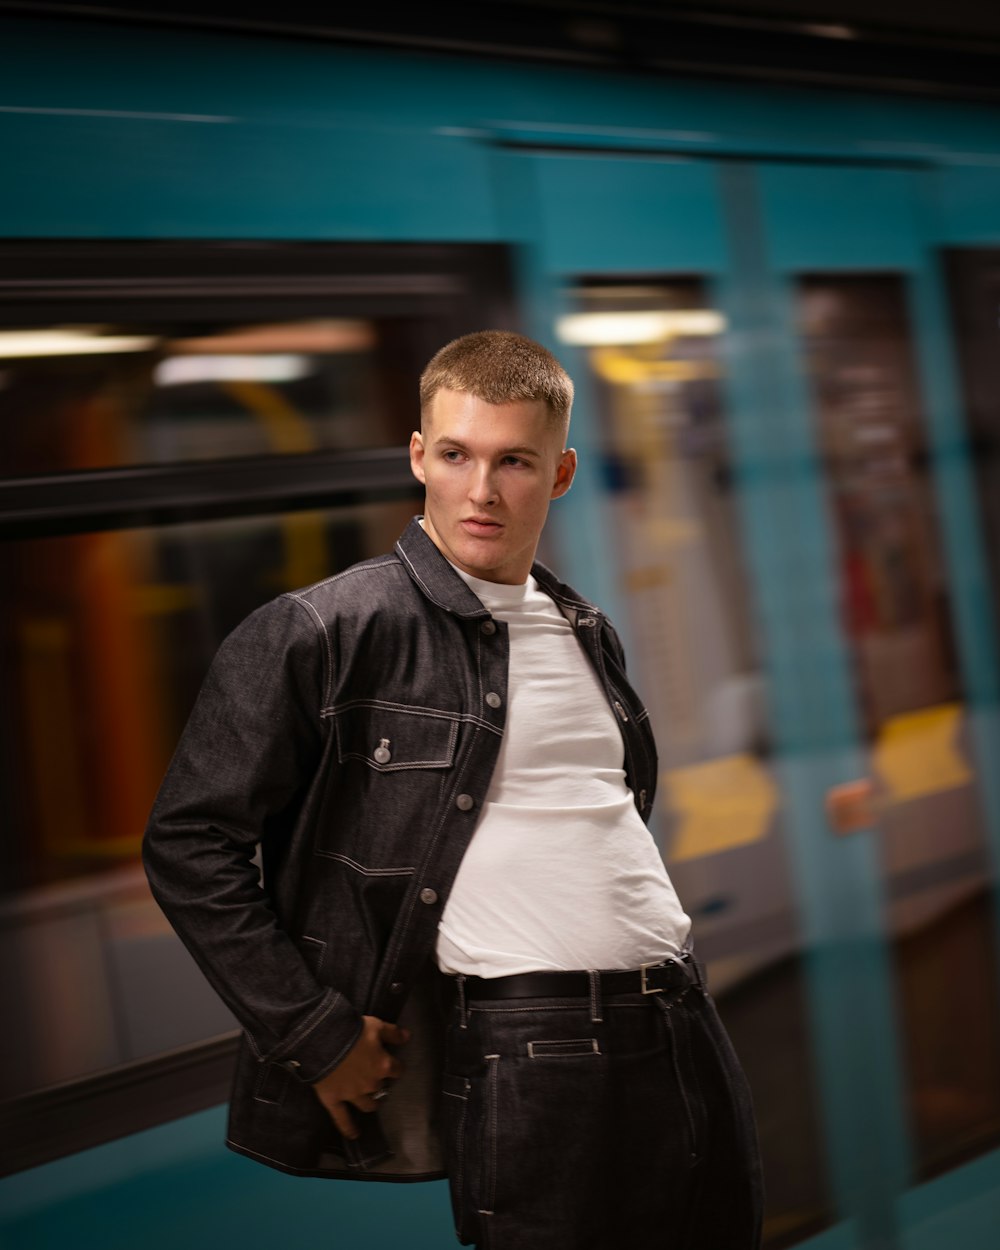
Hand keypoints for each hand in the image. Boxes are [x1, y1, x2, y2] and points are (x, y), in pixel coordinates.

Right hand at [312, 1015, 409, 1139]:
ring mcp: (353, 1095)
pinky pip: (342, 1119)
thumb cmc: (352, 1030)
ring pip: (367, 1104)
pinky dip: (348, 1128)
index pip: (397, 1070)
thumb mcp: (376, 1025)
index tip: (392, 1064)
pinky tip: (354, 1135)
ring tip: (371, 1103)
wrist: (323, 1040)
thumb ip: (393, 1033)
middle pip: (381, 1087)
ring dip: (371, 1103)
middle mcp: (371, 1084)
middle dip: (379, 1082)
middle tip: (374, 1077)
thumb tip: (408, 1037)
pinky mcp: (335, 1101)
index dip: (395, 1066)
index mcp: (383, 1065)